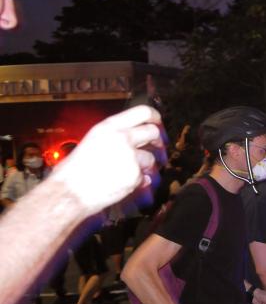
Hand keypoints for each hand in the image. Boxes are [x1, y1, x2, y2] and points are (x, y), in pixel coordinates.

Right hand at [49, 106, 165, 214]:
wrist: (69, 192)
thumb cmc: (73, 171)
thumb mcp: (92, 141)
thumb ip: (113, 137)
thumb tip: (130, 138)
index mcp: (109, 127)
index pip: (142, 112)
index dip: (154, 116)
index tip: (157, 121)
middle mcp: (122, 138)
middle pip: (153, 132)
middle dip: (157, 139)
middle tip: (156, 145)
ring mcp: (130, 156)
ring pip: (151, 158)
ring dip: (145, 165)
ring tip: (126, 171)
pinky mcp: (135, 174)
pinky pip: (144, 177)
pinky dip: (138, 181)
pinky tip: (121, 183)